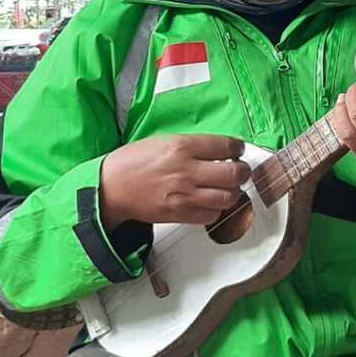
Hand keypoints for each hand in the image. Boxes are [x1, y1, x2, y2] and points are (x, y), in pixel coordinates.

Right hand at [100, 134, 249, 229]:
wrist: (112, 187)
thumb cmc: (135, 161)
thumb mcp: (165, 141)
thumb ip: (195, 145)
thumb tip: (222, 150)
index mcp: (182, 147)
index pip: (227, 146)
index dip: (238, 148)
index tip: (237, 150)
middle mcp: (187, 171)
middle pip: (234, 174)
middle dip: (243, 171)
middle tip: (239, 170)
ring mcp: (185, 196)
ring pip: (228, 197)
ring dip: (233, 191)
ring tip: (226, 186)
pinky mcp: (181, 215)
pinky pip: (212, 215)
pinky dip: (217, 209)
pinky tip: (210, 201)